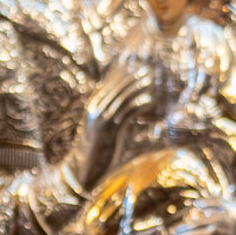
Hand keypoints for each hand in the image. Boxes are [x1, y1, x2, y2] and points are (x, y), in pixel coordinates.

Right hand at [71, 67, 153, 186]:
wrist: (85, 167)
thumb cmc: (99, 150)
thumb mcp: (107, 131)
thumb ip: (115, 118)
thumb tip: (127, 112)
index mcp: (95, 107)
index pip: (110, 86)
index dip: (124, 75)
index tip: (137, 67)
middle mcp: (96, 109)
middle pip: (116, 89)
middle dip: (132, 78)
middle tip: (147, 69)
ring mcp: (101, 118)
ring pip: (122, 98)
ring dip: (137, 88)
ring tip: (149, 80)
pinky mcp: (108, 128)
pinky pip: (126, 113)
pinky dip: (138, 106)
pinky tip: (149, 101)